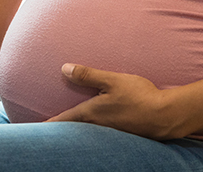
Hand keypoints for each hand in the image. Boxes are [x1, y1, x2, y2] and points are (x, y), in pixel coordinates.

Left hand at [46, 64, 184, 140]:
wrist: (165, 116)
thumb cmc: (139, 96)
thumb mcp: (112, 80)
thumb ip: (88, 75)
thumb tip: (64, 69)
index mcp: (91, 113)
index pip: (64, 119)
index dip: (49, 123)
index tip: (37, 127)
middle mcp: (98, 126)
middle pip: (74, 129)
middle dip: (61, 129)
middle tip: (48, 128)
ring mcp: (110, 132)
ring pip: (87, 132)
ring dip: (76, 130)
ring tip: (68, 129)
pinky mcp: (122, 133)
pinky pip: (101, 133)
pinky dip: (92, 131)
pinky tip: (96, 127)